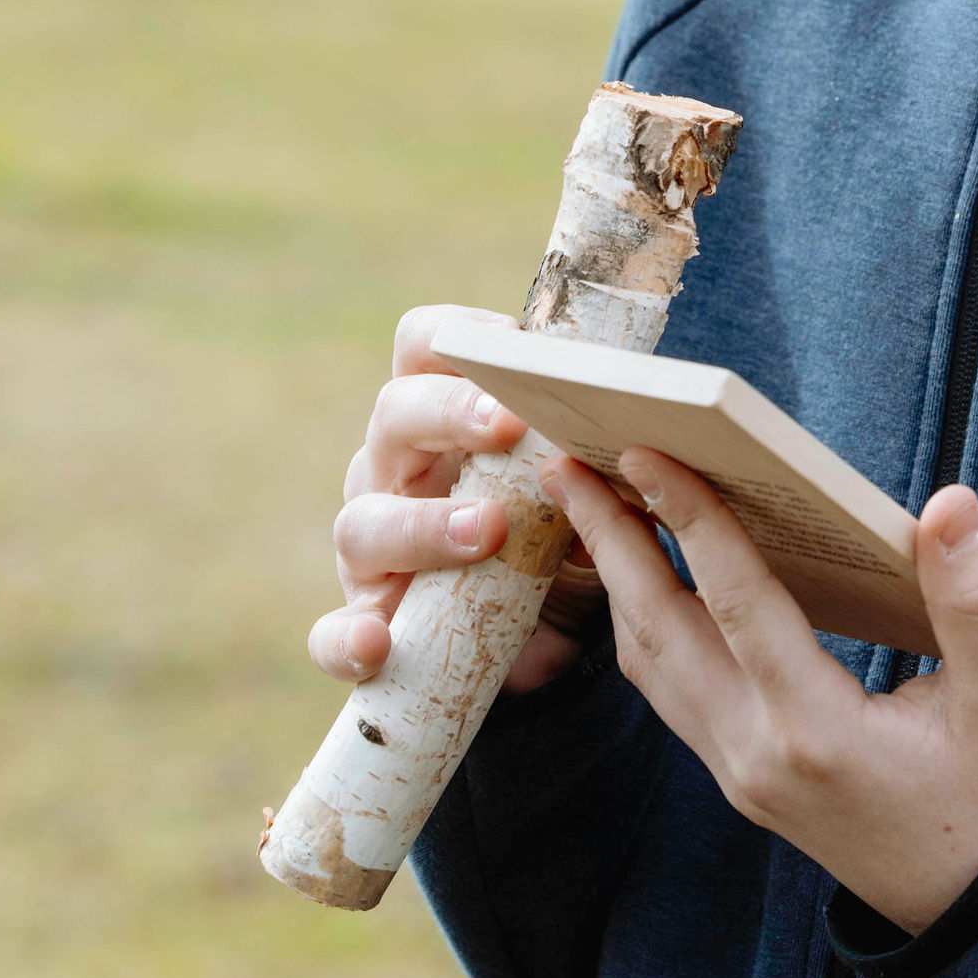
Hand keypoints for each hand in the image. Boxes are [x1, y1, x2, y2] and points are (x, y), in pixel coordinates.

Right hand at [305, 306, 596, 699]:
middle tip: (508, 426)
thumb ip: (593, 460)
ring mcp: (371, 546)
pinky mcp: (364, 620)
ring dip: (423, 524)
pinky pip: (333, 633)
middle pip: (394, 415)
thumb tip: (643, 433)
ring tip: (486, 532)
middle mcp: (393, 468)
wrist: (539, 628)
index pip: (421, 347)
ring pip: (364, 522)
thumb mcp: (578, 488)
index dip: (457, 334)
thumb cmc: (549, 531)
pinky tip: (377, 643)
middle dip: (449, 414)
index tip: (511, 344)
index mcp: (437, 416)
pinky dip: (348, 638)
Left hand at [544, 450, 977, 935]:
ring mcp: (738, 774)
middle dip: (611, 540)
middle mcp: (758, 756)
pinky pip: (667, 692)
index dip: (690, 519)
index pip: (735, 603)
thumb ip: (976, 598)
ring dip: (616, 580)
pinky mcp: (738, 779)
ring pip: (650, 665)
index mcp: (819, 732)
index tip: (645, 451)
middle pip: (659, 631)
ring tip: (588, 502)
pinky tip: (638, 575)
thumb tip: (950, 503)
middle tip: (567, 461)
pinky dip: (641, 624)